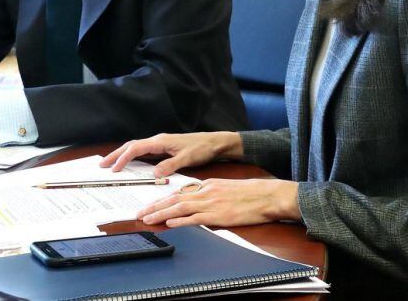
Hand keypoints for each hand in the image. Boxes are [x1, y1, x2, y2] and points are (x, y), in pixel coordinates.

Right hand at [99, 132, 242, 176]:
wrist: (214, 142)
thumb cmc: (202, 148)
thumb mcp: (187, 158)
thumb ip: (170, 165)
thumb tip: (154, 174)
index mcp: (161, 141)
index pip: (136, 148)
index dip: (123, 158)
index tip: (114, 169)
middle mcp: (158, 140)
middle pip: (131, 146)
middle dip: (116, 154)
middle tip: (102, 165)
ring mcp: (160, 143)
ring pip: (136, 147)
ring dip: (122, 155)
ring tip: (110, 164)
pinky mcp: (164, 148)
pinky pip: (143, 151)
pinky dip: (132, 156)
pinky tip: (129, 163)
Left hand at [137, 178, 300, 227]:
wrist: (267, 195)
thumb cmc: (251, 194)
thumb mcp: (226, 188)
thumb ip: (211, 193)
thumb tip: (199, 200)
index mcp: (208, 185)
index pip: (180, 192)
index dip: (164, 199)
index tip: (152, 205)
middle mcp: (206, 192)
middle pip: (174, 198)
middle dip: (155, 206)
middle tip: (140, 212)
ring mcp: (211, 203)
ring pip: (179, 208)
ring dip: (161, 213)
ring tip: (147, 218)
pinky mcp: (218, 214)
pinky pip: (194, 218)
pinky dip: (180, 220)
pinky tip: (170, 223)